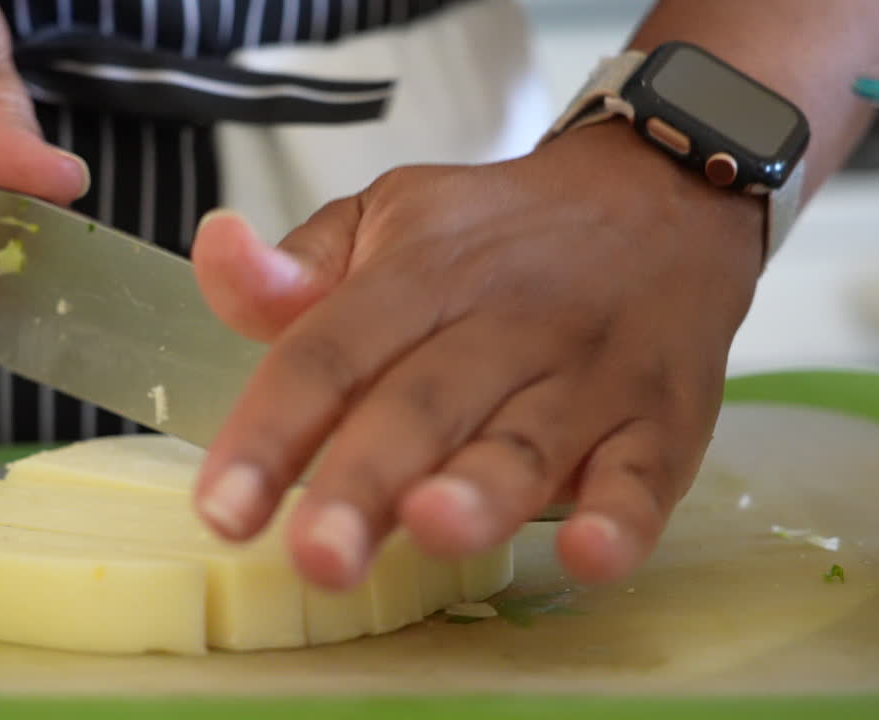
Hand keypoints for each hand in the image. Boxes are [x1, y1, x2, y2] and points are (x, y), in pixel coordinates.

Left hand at [191, 122, 762, 588]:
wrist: (658, 199)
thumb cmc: (496, 234)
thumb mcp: (389, 217)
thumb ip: (300, 264)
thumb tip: (217, 252)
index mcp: (418, 275)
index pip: (330, 353)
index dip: (272, 429)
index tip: (221, 508)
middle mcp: (502, 324)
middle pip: (421, 407)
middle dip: (366, 483)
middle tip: (316, 556)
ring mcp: (587, 376)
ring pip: (526, 442)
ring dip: (481, 491)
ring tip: (433, 528)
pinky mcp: (661, 420)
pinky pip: (646, 476)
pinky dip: (621, 517)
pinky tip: (589, 552)